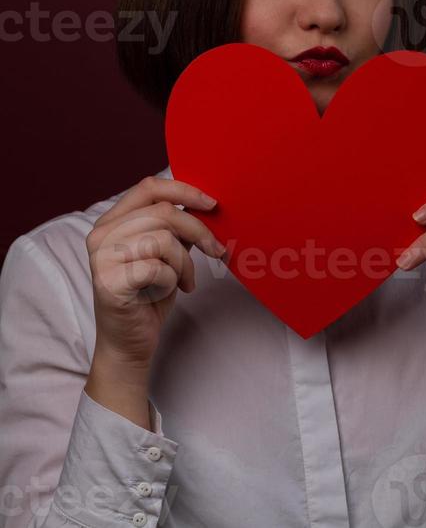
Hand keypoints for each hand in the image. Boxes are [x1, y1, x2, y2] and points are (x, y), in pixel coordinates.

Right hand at [86, 176, 226, 369]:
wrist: (128, 344)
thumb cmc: (148, 297)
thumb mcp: (166, 254)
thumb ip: (175, 227)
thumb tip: (204, 203)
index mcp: (112, 220)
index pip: (149, 187)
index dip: (184, 190)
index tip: (211, 204)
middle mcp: (101, 234)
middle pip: (164, 212)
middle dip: (198, 232)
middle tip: (216, 251)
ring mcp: (102, 258)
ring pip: (164, 240)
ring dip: (185, 264)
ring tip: (183, 280)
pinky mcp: (109, 282)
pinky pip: (158, 268)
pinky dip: (172, 281)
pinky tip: (167, 292)